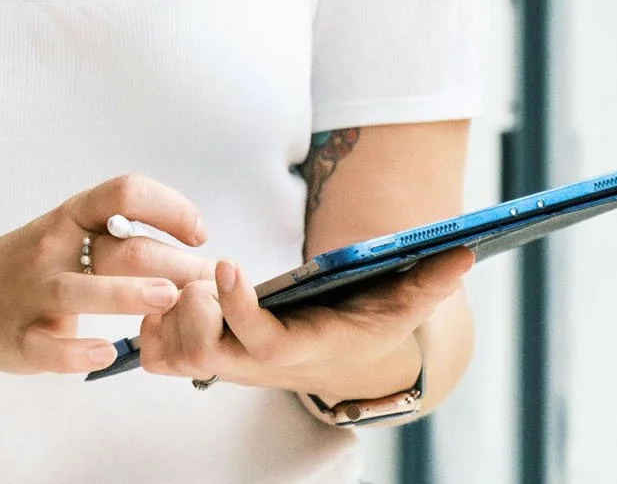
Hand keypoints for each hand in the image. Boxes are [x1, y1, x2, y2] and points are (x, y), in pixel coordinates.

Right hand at [0, 175, 217, 376]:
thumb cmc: (28, 267)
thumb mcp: (66, 237)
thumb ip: (116, 240)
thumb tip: (193, 254)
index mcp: (69, 219)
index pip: (123, 194)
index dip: (168, 206)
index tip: (198, 232)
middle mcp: (52, 249)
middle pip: (120, 248)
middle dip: (174, 265)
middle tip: (207, 287)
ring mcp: (33, 294)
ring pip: (81, 291)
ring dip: (127, 294)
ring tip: (167, 298)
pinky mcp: (19, 338)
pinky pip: (49, 345)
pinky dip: (77, 350)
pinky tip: (106, 352)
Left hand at [137, 247, 472, 396]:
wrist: (334, 363)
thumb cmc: (361, 328)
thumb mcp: (398, 308)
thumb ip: (427, 282)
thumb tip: (463, 251)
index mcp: (297, 351)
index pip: (258, 341)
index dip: (237, 306)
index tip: (227, 264)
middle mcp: (253, 364)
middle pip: (201, 349)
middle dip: (195, 305)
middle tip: (207, 273)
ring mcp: (222, 364)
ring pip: (171, 350)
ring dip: (171, 311)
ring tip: (192, 281)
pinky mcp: (199, 357)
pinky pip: (156, 351)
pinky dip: (153, 321)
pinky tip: (176, 293)